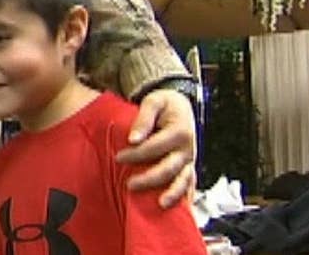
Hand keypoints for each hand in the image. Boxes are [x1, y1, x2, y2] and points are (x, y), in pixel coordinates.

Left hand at [116, 88, 196, 207]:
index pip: (155, 146)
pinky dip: (183, 195)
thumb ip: (143, 118)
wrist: (181, 105)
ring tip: (158, 204)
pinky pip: (189, 183)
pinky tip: (174, 206)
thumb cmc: (164, 103)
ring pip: (183, 180)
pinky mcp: (189, 166)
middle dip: (149, 178)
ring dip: (171, 193)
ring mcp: (190, 159)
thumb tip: (133, 139)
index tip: (118, 157)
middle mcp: (188, 148)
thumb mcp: (153, 101)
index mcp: (180, 130)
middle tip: (129, 184)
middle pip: (169, 168)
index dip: (136, 154)